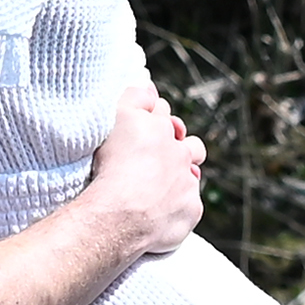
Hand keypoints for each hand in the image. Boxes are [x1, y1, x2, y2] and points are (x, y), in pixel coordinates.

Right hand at [83, 81, 205, 258]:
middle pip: (189, 145)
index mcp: (162, 128)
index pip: (162, 115)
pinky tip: (158, 213)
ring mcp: (188, 184)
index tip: (140, 131)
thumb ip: (135, 97)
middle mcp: (180, 153)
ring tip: (161, 188)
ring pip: (192, 176)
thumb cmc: (112, 166)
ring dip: (182, 177)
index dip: (151, 120)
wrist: (118, 215)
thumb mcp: (117, 117)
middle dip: (179, 147)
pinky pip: (189, 207)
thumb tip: (151, 90)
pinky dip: (177, 208)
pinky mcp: (191, 211)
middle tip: (157, 160)